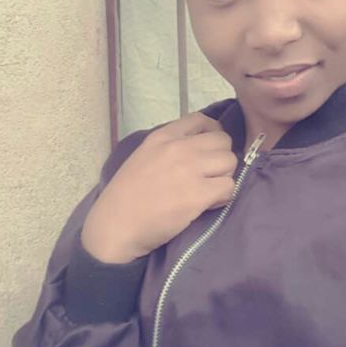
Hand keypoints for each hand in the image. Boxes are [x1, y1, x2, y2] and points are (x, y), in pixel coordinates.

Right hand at [81, 112, 237, 263]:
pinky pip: (228, 187)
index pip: (200, 120)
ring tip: (209, 190)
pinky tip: (208, 204)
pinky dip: (223, 197)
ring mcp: (189, 170)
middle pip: (222, 140)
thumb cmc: (127, 196)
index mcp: (162, 137)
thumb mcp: (144, 156)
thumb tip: (199, 148)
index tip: (209, 150)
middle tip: (210, 176)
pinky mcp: (197, 194)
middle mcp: (178, 148)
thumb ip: (169, 147)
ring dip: (224, 177)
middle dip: (221, 158)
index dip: (212, 133)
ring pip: (230, 162)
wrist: (115, 226)